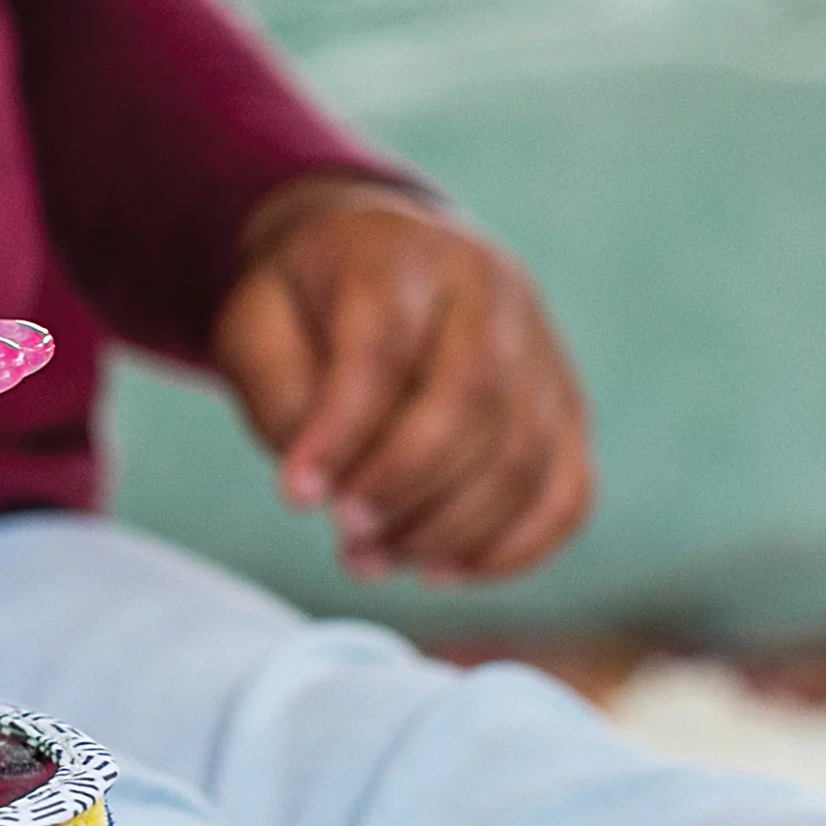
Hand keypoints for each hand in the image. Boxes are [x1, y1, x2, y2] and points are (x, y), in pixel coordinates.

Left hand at [208, 174, 593, 583]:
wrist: (384, 260)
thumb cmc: (309, 302)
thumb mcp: (257, 319)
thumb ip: (275, 389)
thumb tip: (322, 483)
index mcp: (403, 255)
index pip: (384, 347)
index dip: (343, 431)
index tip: (296, 496)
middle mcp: (491, 292)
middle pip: (473, 399)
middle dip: (404, 484)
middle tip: (344, 531)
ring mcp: (542, 350)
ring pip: (523, 454)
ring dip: (448, 529)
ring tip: (371, 558)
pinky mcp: (568, 406)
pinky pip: (568, 490)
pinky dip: (512, 547)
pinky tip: (444, 570)